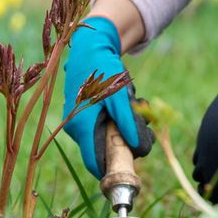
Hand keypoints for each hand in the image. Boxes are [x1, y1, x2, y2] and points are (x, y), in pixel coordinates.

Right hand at [62, 16, 150, 177]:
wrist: (89, 46)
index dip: (111, 171)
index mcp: (82, 126)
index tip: (129, 170)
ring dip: (120, 130)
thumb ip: (128, 122)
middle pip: (101, 151)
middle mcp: (75, 128)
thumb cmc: (103, 70)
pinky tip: (122, 103)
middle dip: (123, 145)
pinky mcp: (80, 115)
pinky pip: (99, 127)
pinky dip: (113, 121)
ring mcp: (76, 121)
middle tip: (142, 129)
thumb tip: (138, 148)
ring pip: (102, 138)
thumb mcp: (119, 96)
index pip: (94, 163)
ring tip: (133, 108)